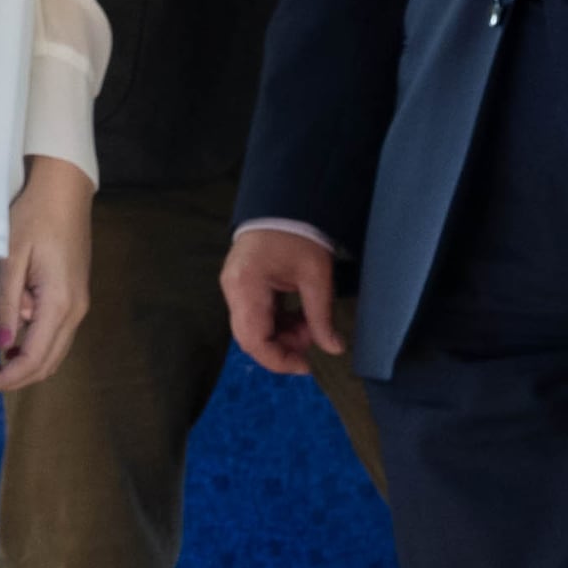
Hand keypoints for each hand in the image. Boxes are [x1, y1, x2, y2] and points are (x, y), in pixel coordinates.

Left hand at [0, 156, 96, 393]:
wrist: (64, 189)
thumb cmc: (34, 216)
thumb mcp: (10, 257)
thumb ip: (6, 303)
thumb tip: (1, 344)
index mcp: (60, 304)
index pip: (31, 360)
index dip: (2, 379)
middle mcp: (75, 312)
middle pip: (45, 365)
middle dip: (9, 379)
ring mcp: (78, 305)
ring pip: (51, 354)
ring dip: (19, 364)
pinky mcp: (73, 297)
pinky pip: (52, 335)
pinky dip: (29, 346)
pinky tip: (5, 336)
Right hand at [222, 225, 342, 374]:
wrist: (286, 202)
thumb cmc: (300, 235)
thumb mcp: (316, 277)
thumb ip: (321, 316)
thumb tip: (334, 349)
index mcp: (247, 287)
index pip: (254, 340)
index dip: (279, 360)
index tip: (306, 366)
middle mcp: (233, 290)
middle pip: (249, 338)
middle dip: (281, 348)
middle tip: (311, 342)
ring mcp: (234, 287)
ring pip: (252, 329)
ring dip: (281, 335)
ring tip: (309, 326)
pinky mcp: (241, 284)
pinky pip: (255, 315)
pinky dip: (277, 323)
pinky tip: (298, 317)